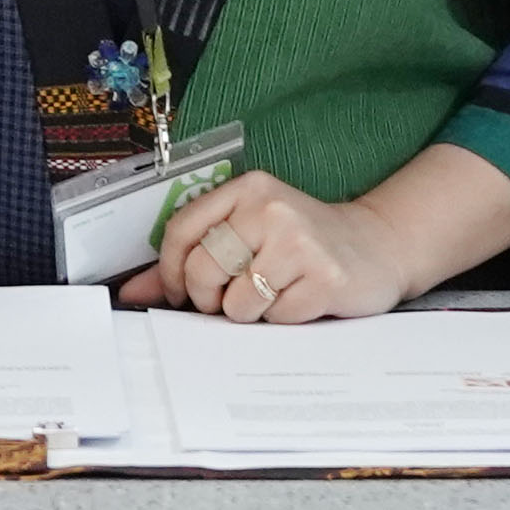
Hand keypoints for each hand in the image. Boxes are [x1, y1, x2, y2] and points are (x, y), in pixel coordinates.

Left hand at [137, 170, 401, 326]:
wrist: (378, 247)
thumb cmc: (301, 244)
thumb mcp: (247, 236)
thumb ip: (190, 259)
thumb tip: (131, 291)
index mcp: (248, 189)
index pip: (182, 230)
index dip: (170, 271)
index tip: (179, 292)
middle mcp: (271, 208)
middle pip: (203, 270)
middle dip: (207, 299)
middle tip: (230, 299)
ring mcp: (300, 242)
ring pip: (237, 304)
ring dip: (249, 313)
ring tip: (274, 293)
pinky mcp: (325, 278)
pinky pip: (275, 319)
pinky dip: (282, 320)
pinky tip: (302, 299)